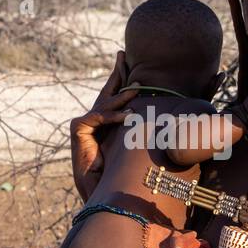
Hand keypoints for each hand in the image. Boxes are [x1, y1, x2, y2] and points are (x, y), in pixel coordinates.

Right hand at [70, 51, 135, 201]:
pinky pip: (98, 117)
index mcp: (107, 124)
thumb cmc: (118, 176)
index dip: (124, 82)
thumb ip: (141, 135)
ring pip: (106, 104)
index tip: (134, 68)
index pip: (116, 99)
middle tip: (123, 54)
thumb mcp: (134, 151)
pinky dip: (113, 117)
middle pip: (108, 92)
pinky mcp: (78, 129)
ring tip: (138, 87)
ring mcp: (85, 124)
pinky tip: (128, 116)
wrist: (101, 194)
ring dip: (122, 95)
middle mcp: (95, 121)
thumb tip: (168, 123)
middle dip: (117, 73)